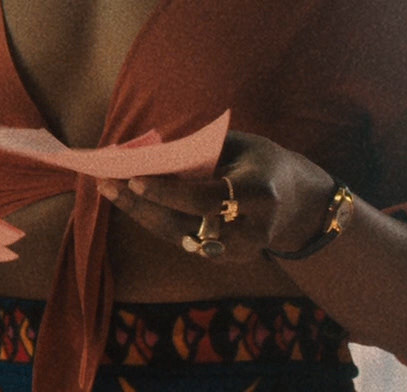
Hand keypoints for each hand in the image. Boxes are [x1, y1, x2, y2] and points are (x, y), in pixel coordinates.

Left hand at [96, 129, 332, 263]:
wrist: (299, 204)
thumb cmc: (264, 163)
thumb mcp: (243, 146)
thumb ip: (202, 150)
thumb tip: (151, 150)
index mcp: (259, 195)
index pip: (206, 199)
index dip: (169, 192)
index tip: (136, 179)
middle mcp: (250, 231)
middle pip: (186, 224)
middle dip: (143, 206)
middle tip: (107, 183)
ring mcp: (238, 252)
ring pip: (179, 237)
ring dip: (141, 214)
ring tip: (109, 190)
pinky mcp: (226, 260)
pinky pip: (183, 240)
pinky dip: (155, 221)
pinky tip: (131, 202)